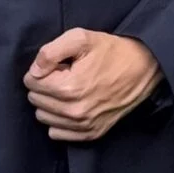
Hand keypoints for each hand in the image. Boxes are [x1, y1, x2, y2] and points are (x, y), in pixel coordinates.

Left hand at [23, 29, 160, 141]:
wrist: (143, 69)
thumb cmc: (111, 52)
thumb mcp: (81, 38)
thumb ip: (50, 52)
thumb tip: (34, 71)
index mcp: (69, 87)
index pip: (30, 82)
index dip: (41, 69)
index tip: (57, 65)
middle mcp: (74, 111)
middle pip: (35, 100)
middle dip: (44, 86)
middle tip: (63, 75)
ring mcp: (83, 125)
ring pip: (43, 117)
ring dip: (49, 103)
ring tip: (68, 90)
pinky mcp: (91, 133)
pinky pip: (56, 133)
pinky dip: (58, 120)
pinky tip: (71, 106)